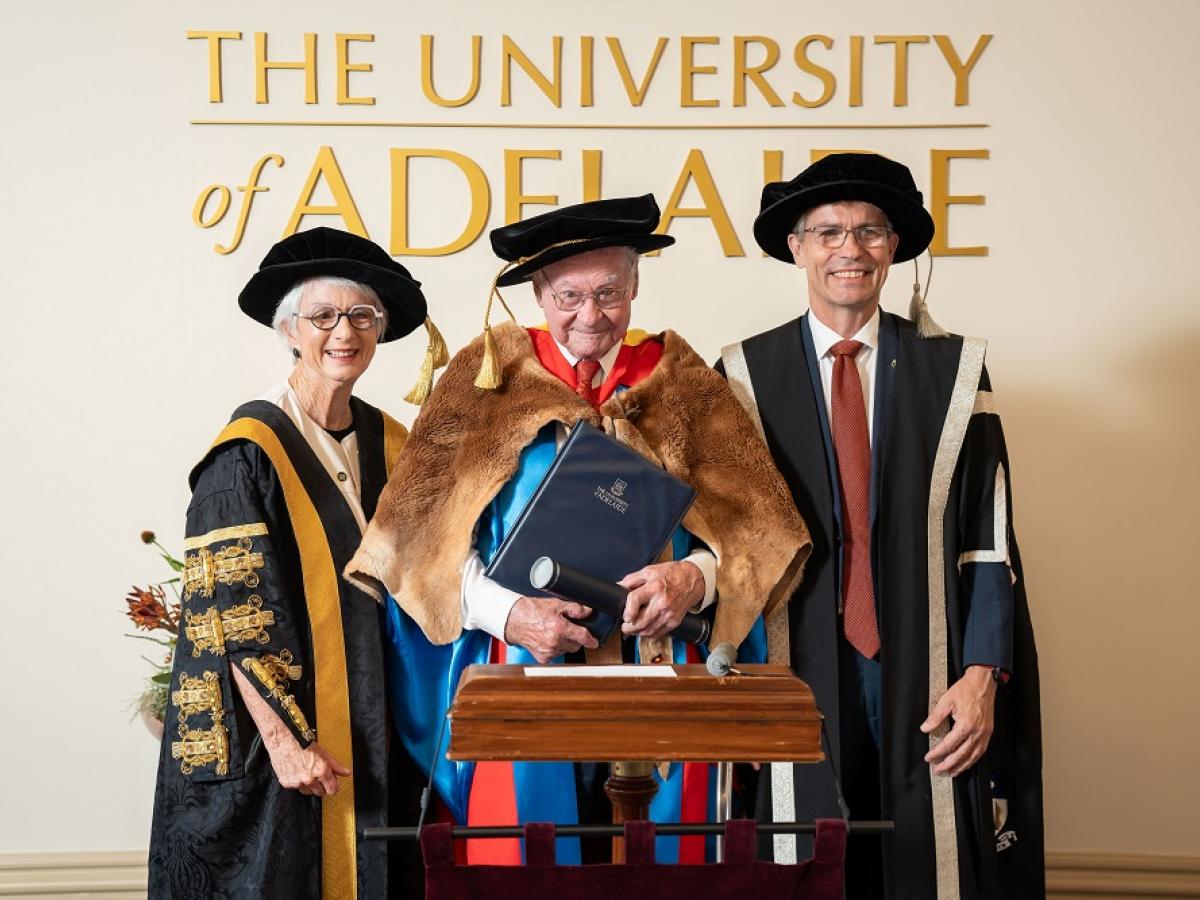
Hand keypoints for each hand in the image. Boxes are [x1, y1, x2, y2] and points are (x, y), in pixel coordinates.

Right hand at [229, 662, 349, 794]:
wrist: (283, 738)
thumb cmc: (302, 742)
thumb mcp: (323, 752)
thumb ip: (336, 765)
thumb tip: (346, 773)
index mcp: (321, 771)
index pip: (332, 790)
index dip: (333, 786)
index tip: (332, 783)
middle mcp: (309, 779)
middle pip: (320, 792)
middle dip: (321, 785)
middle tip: (318, 773)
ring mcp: (297, 782)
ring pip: (307, 791)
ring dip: (309, 785)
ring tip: (306, 770)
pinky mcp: (286, 783)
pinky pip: (295, 788)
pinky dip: (297, 782)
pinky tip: (297, 770)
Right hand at [504, 595, 597, 663]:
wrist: (515, 620)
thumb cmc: (532, 611)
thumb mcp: (555, 604)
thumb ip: (574, 608)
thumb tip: (587, 611)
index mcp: (559, 628)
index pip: (582, 637)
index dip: (591, 640)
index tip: (594, 642)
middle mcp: (555, 642)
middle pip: (575, 645)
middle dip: (574, 638)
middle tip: (566, 629)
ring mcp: (549, 652)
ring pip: (566, 650)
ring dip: (564, 644)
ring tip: (554, 632)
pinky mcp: (543, 658)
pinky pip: (556, 655)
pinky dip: (555, 649)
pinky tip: (548, 640)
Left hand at [618, 560, 704, 638]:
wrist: (692, 580)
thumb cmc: (671, 574)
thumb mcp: (649, 570)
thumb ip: (632, 579)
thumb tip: (618, 587)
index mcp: (655, 587)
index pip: (635, 600)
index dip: (627, 610)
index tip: (624, 615)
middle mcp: (662, 602)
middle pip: (641, 621)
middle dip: (628, 627)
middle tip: (624, 625)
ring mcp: (669, 614)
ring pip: (648, 631)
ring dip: (637, 633)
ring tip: (632, 628)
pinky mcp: (674, 622)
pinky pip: (658, 634)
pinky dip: (648, 634)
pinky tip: (644, 629)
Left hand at [921, 665, 996, 776]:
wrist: (983, 683)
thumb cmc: (966, 690)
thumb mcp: (946, 700)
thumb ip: (935, 716)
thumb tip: (925, 728)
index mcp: (965, 725)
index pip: (948, 744)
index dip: (937, 753)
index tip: (929, 757)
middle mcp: (976, 732)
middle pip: (961, 755)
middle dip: (948, 765)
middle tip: (938, 770)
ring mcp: (984, 734)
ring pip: (972, 756)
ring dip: (961, 766)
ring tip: (952, 772)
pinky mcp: (988, 733)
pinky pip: (981, 751)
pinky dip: (973, 760)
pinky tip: (966, 763)